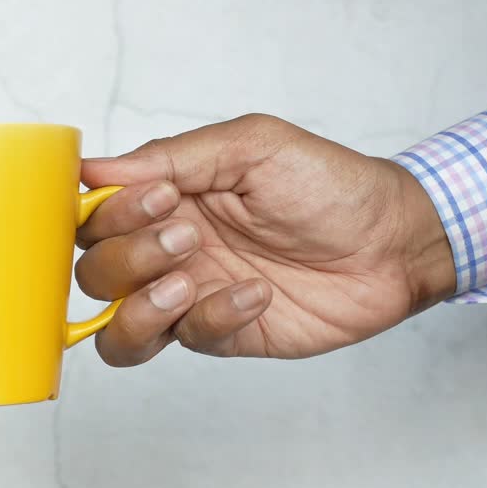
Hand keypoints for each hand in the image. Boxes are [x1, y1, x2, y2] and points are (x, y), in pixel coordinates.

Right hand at [76, 114, 455, 363]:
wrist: (394, 242)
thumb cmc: (329, 184)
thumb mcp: (251, 146)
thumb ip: (172, 156)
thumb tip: (94, 170)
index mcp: (164, 199)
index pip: (92, 217)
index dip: (108, 215)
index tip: (159, 197)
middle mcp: (166, 251)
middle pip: (94, 274)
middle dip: (130, 257)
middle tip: (188, 235)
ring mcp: (190, 297)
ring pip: (116, 330)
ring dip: (141, 307)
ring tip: (188, 280)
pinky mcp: (221, 334)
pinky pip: (185, 341)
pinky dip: (214, 317)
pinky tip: (257, 294)